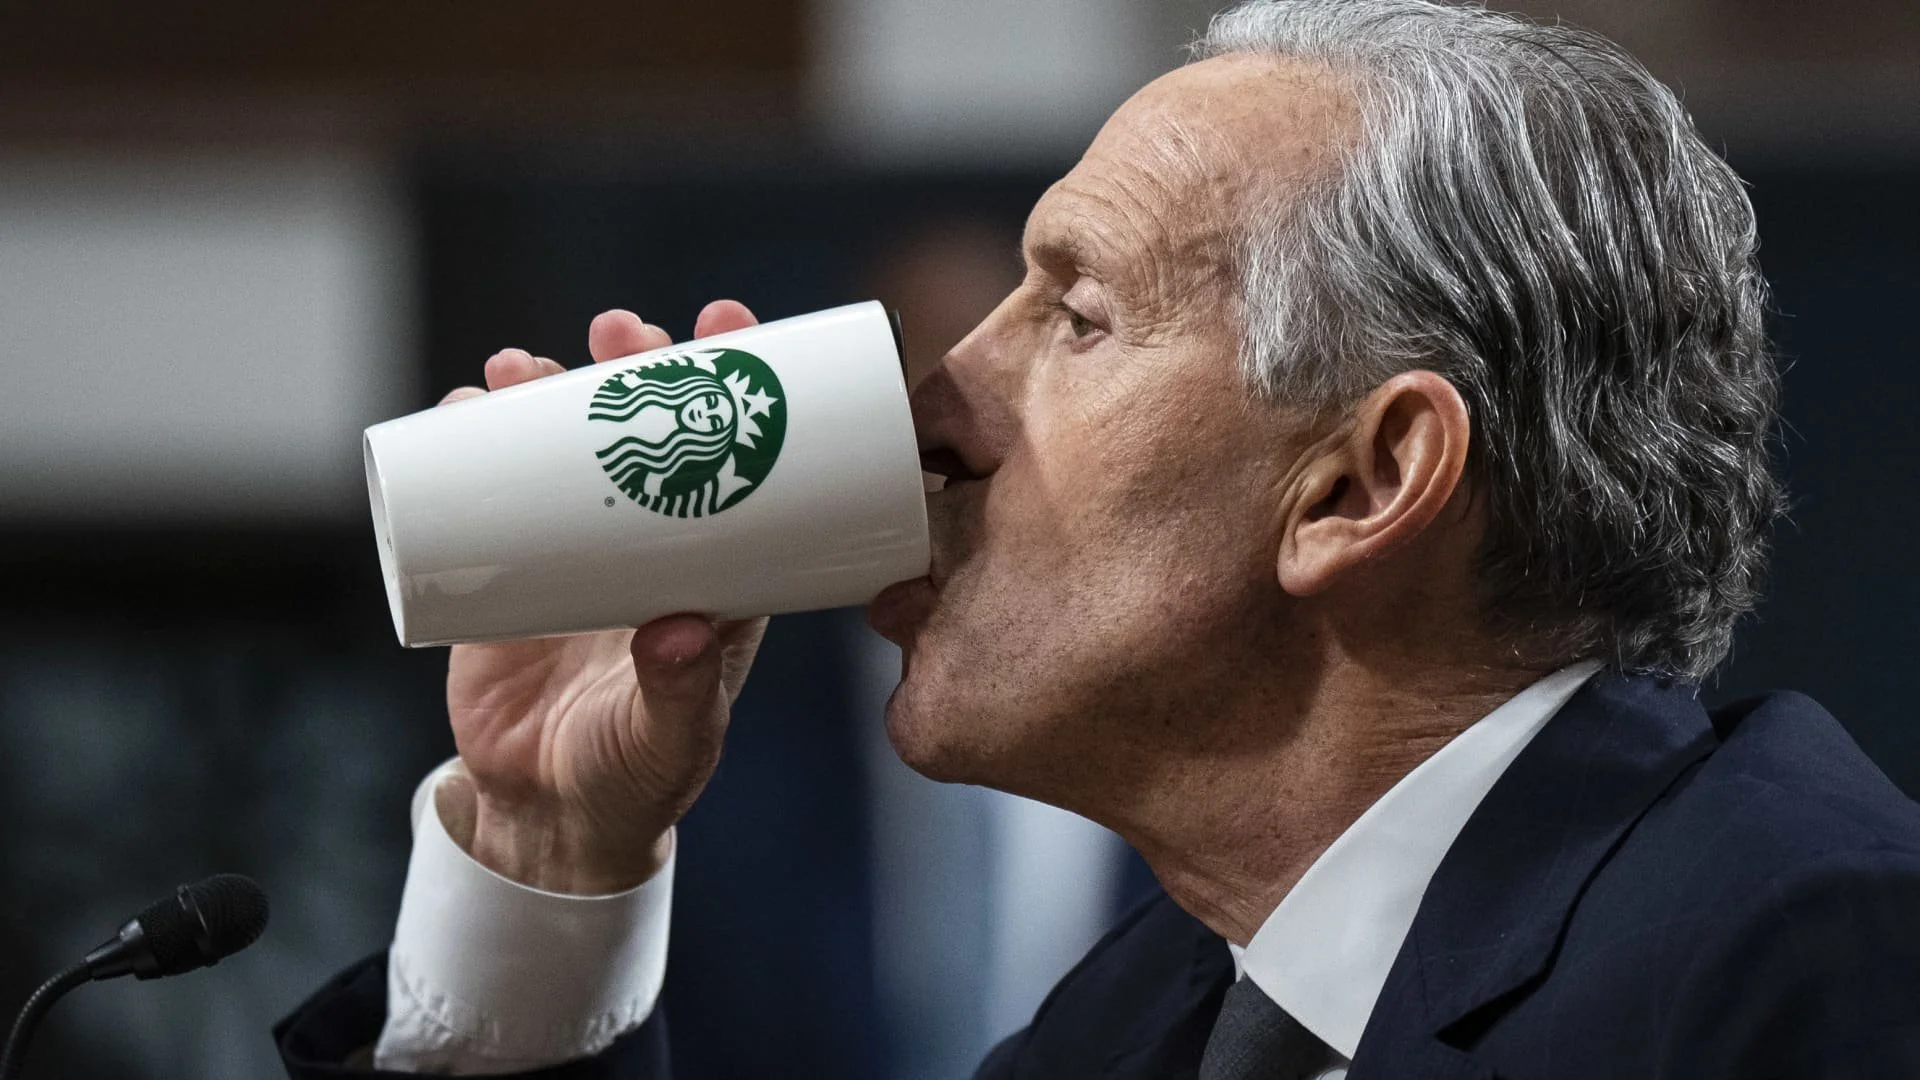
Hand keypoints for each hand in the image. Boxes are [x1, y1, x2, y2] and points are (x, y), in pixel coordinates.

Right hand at [433, 301, 769, 893]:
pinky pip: (486, 488)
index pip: (734, 454)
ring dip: (546, 392)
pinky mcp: (504, 568)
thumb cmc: (636, 778)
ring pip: (562, 444)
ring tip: (525, 366)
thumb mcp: (670, 737)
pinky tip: (460, 408)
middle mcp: (648, 540)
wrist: (548, 815)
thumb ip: (680, 693)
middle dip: (635, 367)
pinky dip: (469, 442)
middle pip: (646, 426)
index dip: (732, 386)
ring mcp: (573, 548)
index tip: (727, 326)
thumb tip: (680, 628)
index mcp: (715, 564)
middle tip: (621, 332)